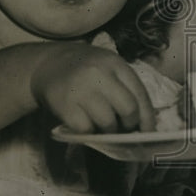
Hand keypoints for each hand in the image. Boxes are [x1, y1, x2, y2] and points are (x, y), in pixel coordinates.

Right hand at [31, 44, 155, 133]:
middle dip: (130, 124)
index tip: (148, 132)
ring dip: (109, 131)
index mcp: (115, 63)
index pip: (140, 94)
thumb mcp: (107, 68)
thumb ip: (124, 88)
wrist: (47, 65)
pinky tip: (85, 124)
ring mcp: (81, 88)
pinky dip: (89, 132)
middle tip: (123, 128)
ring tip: (102, 126)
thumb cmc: (84, 71)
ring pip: (108, 122)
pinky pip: (86, 129)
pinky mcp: (64, 104)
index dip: (147, 117)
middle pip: (128, 109)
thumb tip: (143, 124)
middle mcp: (99, 73)